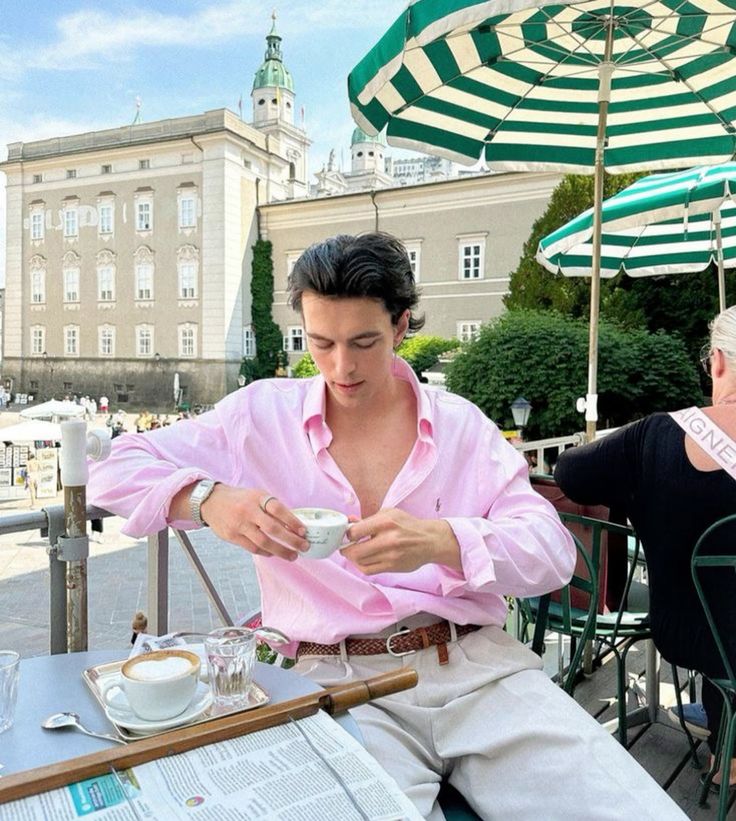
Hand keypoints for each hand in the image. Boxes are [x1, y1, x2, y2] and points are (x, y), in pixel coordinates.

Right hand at [200, 486, 308, 560]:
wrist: (211, 502)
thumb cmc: (239, 499)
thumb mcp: (256, 496)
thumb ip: (271, 508)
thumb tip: (293, 524)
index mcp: (257, 497)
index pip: (278, 509)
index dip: (292, 521)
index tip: (303, 531)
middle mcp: (248, 511)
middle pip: (273, 529)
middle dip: (291, 540)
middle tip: (304, 547)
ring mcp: (239, 524)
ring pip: (263, 542)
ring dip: (281, 551)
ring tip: (293, 555)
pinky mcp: (232, 536)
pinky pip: (252, 548)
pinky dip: (265, 552)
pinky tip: (274, 553)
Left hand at [341, 508, 460, 574]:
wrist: (429, 540)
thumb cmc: (407, 525)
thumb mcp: (389, 513)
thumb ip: (368, 519)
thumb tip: (349, 522)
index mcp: (386, 522)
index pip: (355, 532)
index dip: (347, 534)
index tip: (348, 534)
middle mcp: (388, 539)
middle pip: (355, 551)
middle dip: (345, 550)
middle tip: (344, 547)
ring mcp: (391, 555)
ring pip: (360, 563)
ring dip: (352, 558)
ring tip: (353, 553)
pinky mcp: (393, 567)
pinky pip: (369, 570)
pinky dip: (361, 566)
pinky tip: (362, 560)